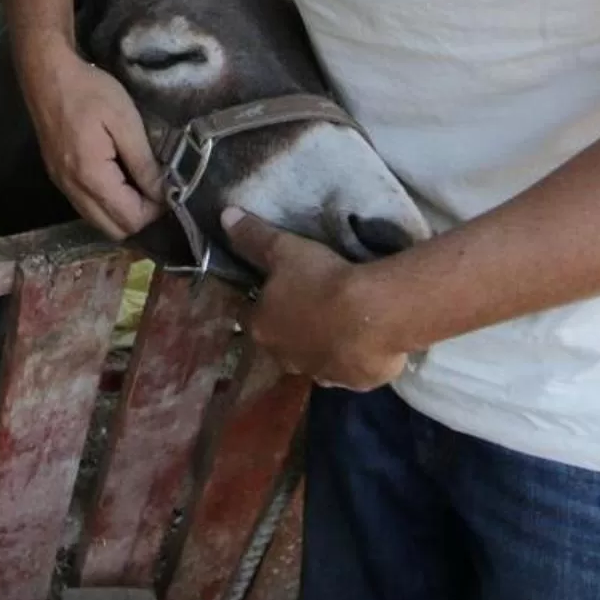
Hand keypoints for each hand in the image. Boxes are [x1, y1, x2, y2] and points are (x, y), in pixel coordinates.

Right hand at [18, 40, 161, 238]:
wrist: (47, 74)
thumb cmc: (89, 91)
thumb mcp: (125, 121)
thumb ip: (144, 162)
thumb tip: (162, 193)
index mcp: (91, 176)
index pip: (130, 219)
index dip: (155, 209)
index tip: (169, 186)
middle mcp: (73, 189)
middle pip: (114, 230)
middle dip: (140, 216)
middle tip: (155, 188)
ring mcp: (62, 185)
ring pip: (98, 221)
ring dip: (123, 211)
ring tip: (139, 183)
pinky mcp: (58, 178)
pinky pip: (87, 207)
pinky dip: (106, 203)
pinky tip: (118, 178)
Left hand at [223, 208, 407, 390]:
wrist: (374, 315)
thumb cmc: (320, 280)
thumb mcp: (284, 249)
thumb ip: (253, 236)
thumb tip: (225, 216)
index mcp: (261, 329)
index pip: (250, 317)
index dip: (262, 303)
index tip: (277, 291)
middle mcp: (284, 358)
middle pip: (281, 342)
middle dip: (291, 328)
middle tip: (311, 304)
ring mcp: (320, 374)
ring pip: (314, 359)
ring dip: (321, 346)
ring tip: (340, 322)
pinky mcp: (354, 383)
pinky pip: (347, 369)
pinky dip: (352, 357)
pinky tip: (365, 340)